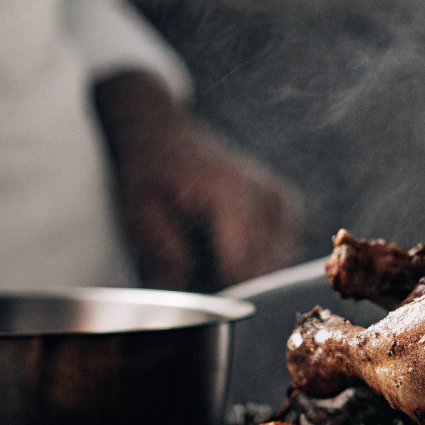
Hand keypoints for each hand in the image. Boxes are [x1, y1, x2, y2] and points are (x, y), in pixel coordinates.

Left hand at [95, 72, 302, 289]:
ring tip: (213, 251)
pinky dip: (260, 256)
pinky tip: (232, 244)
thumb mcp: (138, 211)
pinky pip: (284, 247)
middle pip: (264, 265)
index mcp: (230, 192)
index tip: (198, 291)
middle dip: (234, 280)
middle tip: (198, 269)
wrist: (163, 134)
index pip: (244, 262)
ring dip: (248, 268)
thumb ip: (161, 250)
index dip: (222, 287)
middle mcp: (264, 193)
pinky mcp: (286, 202)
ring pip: (277, 261)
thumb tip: (182, 288)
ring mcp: (280, 197)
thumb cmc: (150, 171)